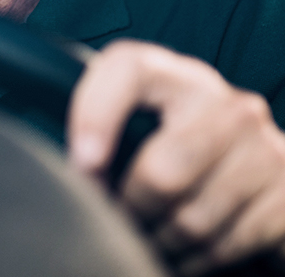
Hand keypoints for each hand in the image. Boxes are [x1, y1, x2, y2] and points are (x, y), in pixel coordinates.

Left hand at [68, 40, 284, 274]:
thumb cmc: (173, 147)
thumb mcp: (137, 125)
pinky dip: (198, 259)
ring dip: (162, 241)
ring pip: (193, 218)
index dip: (95, 115)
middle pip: (162, 171)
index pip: (127, 69)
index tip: (81, 164)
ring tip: (149, 237)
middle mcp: (225, 103)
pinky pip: (229, 243)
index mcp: (174, 76)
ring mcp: (264, 146)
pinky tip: (185, 251)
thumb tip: (61, 173)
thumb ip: (100, 131)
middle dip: (130, 209)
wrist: (257, 172)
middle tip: (117, 219)